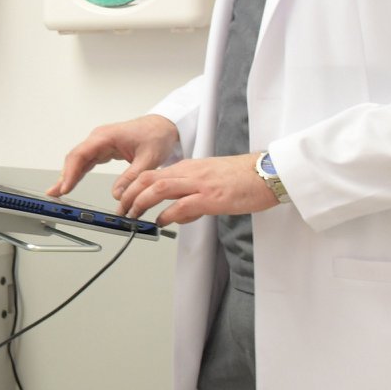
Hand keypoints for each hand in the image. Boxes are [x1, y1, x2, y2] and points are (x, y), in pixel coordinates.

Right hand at [49, 115, 181, 209]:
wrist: (164, 126)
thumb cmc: (157, 135)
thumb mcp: (148, 159)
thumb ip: (132, 177)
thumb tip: (117, 194)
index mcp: (106, 136)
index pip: (81, 154)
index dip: (70, 172)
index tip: (65, 187)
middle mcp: (99, 138)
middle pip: (75, 157)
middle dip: (64, 176)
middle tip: (55, 193)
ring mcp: (100, 143)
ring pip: (78, 160)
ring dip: (68, 175)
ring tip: (59, 191)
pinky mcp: (103, 148)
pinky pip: (86, 161)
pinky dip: (78, 172)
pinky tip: (71, 182)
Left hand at [115, 153, 277, 225]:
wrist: (269, 172)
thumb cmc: (244, 177)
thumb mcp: (210, 180)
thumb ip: (191, 195)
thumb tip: (177, 214)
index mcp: (189, 167)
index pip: (152, 173)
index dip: (133, 187)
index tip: (124, 200)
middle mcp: (190, 172)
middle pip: (147, 179)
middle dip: (129, 195)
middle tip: (121, 211)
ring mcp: (199, 184)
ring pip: (158, 189)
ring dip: (140, 203)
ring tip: (133, 216)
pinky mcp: (212, 197)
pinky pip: (181, 205)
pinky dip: (167, 215)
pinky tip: (161, 222)